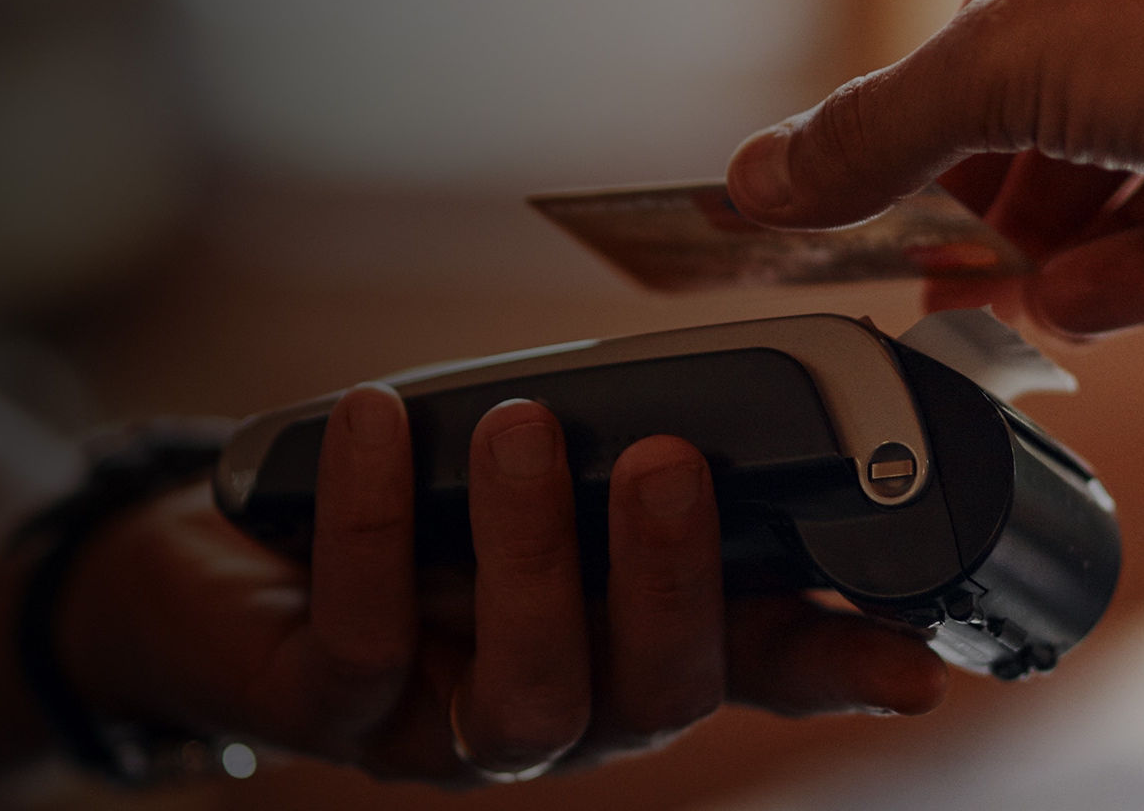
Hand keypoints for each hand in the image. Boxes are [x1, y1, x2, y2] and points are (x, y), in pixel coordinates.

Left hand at [56, 386, 946, 784]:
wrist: (220, 572)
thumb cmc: (407, 517)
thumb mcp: (535, 481)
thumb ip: (633, 472)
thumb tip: (739, 413)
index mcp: (630, 644)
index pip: (763, 670)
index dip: (844, 668)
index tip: (922, 661)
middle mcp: (562, 709)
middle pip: (656, 697)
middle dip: (674, 585)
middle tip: (675, 462)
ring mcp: (448, 729)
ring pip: (529, 701)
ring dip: (534, 560)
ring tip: (526, 431)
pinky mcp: (332, 710)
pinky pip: (361, 641)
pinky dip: (371, 524)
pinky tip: (376, 419)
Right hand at [727, 0, 1143, 340]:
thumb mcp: (996, 62)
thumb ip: (876, 130)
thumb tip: (766, 176)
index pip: (1000, 24)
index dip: (937, 116)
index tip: (883, 191)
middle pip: (1074, 117)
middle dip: (1005, 206)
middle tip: (945, 274)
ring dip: (1069, 253)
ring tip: (1008, 309)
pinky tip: (1082, 311)